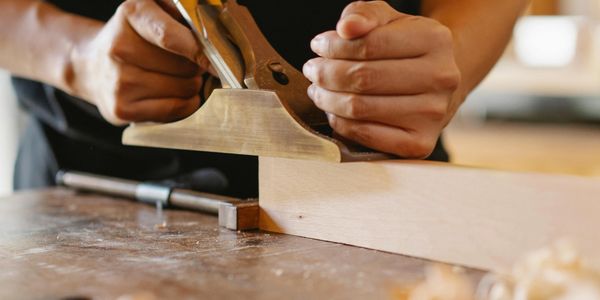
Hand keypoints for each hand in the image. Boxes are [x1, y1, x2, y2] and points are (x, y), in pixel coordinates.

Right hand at [71, 0, 205, 124]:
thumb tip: (209, 35)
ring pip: (183, 89)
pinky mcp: (122, 109)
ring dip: (191, 85)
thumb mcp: (153, 10)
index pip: (170, 36)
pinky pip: (174, 110)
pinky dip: (185, 103)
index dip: (198, 50)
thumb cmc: (133, 36)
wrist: (91, 65)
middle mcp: (119, 49)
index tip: (213, 59)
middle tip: (187, 63)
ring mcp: (119, 82)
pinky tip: (176, 94)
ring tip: (178, 77)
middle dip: (195, 66)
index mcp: (130, 15)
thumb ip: (180, 15)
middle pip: (185, 66)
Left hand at [303, 1, 460, 157]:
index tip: (318, 46)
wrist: (434, 84)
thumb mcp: (387, 21)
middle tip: (313, 71)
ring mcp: (433, 114)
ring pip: (360, 108)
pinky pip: (367, 135)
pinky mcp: (420, 143)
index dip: (334, 46)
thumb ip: (365, 15)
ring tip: (319, 90)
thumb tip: (347, 27)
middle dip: (327, 74)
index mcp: (435, 40)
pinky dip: (341, 124)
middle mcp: (441, 78)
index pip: (370, 44)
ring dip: (328, 99)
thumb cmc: (404, 49)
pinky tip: (335, 111)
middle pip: (363, 78)